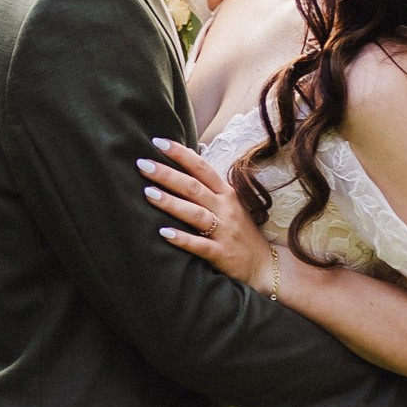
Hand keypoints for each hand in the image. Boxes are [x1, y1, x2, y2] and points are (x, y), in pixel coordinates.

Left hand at [139, 138, 274, 292]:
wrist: (263, 264)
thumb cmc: (239, 231)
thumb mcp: (230, 204)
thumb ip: (209, 187)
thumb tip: (185, 160)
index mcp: (226, 193)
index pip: (202, 168)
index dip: (180, 154)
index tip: (158, 141)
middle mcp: (225, 208)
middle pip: (194, 187)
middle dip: (167, 174)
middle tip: (143, 164)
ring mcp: (224, 231)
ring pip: (195, 213)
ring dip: (171, 203)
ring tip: (148, 193)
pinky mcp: (221, 253)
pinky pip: (199, 245)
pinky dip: (182, 238)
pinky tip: (163, 233)